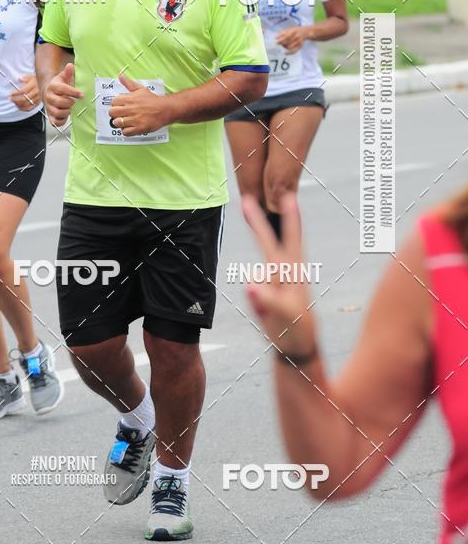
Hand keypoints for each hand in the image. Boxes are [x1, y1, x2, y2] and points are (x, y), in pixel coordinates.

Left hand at [10, 74, 39, 111]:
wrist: (47, 84)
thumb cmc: (38, 80)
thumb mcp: (31, 76)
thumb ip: (25, 78)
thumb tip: (19, 79)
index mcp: (34, 85)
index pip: (22, 91)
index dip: (15, 93)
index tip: (10, 94)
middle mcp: (36, 92)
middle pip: (24, 99)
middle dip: (15, 100)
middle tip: (10, 99)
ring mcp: (37, 98)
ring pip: (26, 104)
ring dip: (18, 104)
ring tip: (14, 102)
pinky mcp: (38, 103)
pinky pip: (30, 108)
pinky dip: (23, 109)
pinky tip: (19, 107)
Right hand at [43, 63, 82, 126]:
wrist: (49, 94)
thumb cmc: (58, 86)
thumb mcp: (63, 78)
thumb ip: (67, 73)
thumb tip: (70, 66)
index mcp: (52, 87)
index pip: (63, 89)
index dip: (73, 92)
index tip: (82, 95)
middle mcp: (48, 97)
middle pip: (60, 102)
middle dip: (70, 102)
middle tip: (73, 101)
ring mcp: (48, 107)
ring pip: (58, 112)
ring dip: (67, 111)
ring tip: (69, 107)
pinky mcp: (50, 116)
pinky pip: (56, 122)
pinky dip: (62, 120)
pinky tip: (65, 115)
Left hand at [109, 73, 171, 136]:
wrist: (165, 109)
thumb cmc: (153, 100)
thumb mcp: (140, 89)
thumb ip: (128, 83)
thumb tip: (120, 76)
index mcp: (129, 99)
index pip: (113, 102)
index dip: (116, 104)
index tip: (120, 106)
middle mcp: (130, 109)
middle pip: (112, 113)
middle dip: (115, 114)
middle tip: (121, 114)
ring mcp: (134, 119)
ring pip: (117, 123)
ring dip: (120, 123)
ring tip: (126, 121)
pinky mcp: (138, 128)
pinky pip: (125, 132)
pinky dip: (126, 130)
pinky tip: (130, 126)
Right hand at [241, 192, 316, 356]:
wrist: (296, 348)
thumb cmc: (296, 330)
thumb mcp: (284, 317)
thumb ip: (266, 300)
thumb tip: (249, 284)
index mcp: (293, 272)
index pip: (290, 239)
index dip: (290, 217)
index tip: (288, 195)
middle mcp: (284, 271)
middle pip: (268, 242)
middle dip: (257, 221)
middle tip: (246, 199)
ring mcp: (275, 280)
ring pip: (255, 276)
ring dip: (258, 293)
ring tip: (273, 313)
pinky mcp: (266, 290)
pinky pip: (251, 286)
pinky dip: (254, 298)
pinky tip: (265, 312)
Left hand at [275, 26, 306, 52]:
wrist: (305, 32)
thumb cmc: (294, 31)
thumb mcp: (289, 29)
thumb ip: (282, 33)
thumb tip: (275, 37)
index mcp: (294, 31)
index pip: (286, 36)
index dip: (281, 40)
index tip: (276, 42)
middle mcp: (297, 36)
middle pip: (288, 42)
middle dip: (282, 43)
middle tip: (278, 43)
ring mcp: (299, 41)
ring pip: (290, 46)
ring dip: (285, 46)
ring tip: (282, 45)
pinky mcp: (300, 46)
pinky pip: (294, 51)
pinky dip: (289, 53)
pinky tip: (285, 53)